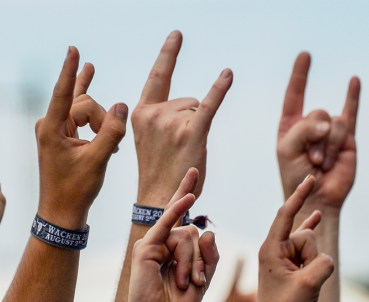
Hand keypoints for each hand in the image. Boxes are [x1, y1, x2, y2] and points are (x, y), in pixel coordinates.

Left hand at [35, 47, 126, 229]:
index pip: (64, 93)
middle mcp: (49, 125)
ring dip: (98, 119)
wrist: (61, 212)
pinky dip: (93, 119)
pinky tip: (100, 105)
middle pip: (82, 102)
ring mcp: (54, 130)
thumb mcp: (98, 160)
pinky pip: (77, 115)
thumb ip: (111, 131)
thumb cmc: (75, 190)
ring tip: (97, 99)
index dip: (71, 70)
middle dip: (99, 118)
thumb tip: (122, 105)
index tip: (73, 50)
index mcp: (51, 129)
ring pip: (82, 108)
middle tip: (109, 141)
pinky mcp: (60, 136)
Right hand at [121, 169, 218, 301]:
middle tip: (196, 283)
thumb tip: (208, 231)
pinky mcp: (144, 249)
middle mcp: (160, 243)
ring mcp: (151, 244)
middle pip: (191, 233)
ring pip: (186, 236)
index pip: (182, 217)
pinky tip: (189, 197)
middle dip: (199, 259)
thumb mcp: (203, 280)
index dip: (186, 192)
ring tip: (187, 284)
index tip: (194, 171)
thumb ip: (209, 257)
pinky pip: (166, 225)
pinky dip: (176, 211)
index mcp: (172, 249)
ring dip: (192, 263)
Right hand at [132, 31, 231, 205]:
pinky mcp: (192, 134)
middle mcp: (154, 114)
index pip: (158, 77)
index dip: (169, 54)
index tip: (177, 35)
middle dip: (189, 119)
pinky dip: (219, 89)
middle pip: (186, 99)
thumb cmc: (158, 171)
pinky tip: (227, 74)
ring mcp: (172, 123)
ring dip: (197, 128)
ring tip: (184, 153)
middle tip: (177, 149)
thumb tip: (192, 101)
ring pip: (198, 108)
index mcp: (140, 113)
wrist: (157, 199)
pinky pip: (209, 106)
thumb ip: (160, 115)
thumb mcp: (148, 138)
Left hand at [239, 175, 333, 301]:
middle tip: (299, 281)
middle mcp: (274, 247)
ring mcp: (282, 254)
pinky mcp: (290, 260)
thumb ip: (322, 265)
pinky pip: (304, 241)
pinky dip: (311, 230)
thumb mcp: (308, 287)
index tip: (309, 179)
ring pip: (311, 246)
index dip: (298, 197)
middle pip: (305, 235)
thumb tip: (327, 258)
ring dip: (313, 264)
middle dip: (311, 255)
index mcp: (271, 249)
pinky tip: (317, 217)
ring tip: (300, 283)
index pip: (285, 215)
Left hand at [277, 52, 360, 213]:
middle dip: (314, 139)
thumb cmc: (296, 174)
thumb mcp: (287, 149)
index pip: (294, 95)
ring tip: (322, 164)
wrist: (317, 196)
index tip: (305, 55)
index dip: (300, 75)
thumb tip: (329, 122)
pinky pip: (351, 112)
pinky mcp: (347, 137)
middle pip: (316, 114)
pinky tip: (353, 81)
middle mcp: (310, 124)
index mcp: (290, 125)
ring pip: (334, 125)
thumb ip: (302, 129)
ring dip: (328, 147)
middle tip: (310, 160)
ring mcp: (329, 130)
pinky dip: (352, 97)